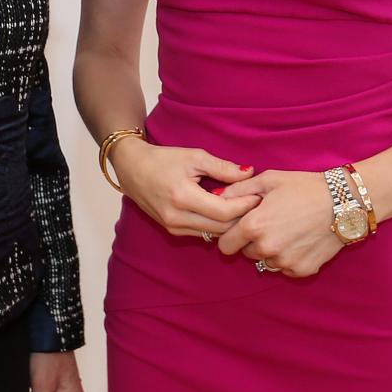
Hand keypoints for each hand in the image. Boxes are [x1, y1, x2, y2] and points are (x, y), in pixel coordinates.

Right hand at [110, 140, 259, 237]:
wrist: (132, 168)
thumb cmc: (163, 159)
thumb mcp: (194, 156)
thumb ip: (223, 167)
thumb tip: (249, 174)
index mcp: (183, 197)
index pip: (225, 212)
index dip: (245, 206)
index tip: (258, 196)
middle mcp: (177, 218)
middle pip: (222, 228)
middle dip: (242, 217)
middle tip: (257, 204)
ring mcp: (174, 227)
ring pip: (214, 234)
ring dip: (231, 224)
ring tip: (245, 208)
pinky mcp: (173, 231)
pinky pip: (203, 233)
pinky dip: (217, 226)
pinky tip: (227, 213)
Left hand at [216, 169, 343, 276]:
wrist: (344, 203)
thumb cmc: (304, 187)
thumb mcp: (268, 180)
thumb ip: (237, 191)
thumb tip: (216, 198)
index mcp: (253, 226)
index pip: (224, 246)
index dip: (230, 235)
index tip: (241, 227)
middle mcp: (267, 248)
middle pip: (246, 254)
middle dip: (252, 241)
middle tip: (270, 223)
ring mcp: (285, 262)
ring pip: (266, 262)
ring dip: (270, 250)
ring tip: (287, 230)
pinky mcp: (302, 270)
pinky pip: (285, 268)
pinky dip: (289, 257)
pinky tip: (300, 240)